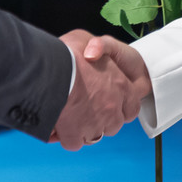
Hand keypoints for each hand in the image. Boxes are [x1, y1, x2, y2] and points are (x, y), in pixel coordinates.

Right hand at [50, 29, 141, 149]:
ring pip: (94, 135)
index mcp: (122, 87)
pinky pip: (74, 142)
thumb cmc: (68, 53)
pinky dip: (66, 136)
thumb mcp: (85, 39)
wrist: (50, 71)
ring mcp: (95, 124)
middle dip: (101, 118)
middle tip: (85, 106)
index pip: (131, 107)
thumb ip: (95, 48)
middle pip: (113, 124)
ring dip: (84, 128)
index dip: (120, 106)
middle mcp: (112, 109)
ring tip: (69, 114)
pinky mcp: (76, 135)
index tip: (108, 102)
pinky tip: (57, 124)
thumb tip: (91, 53)